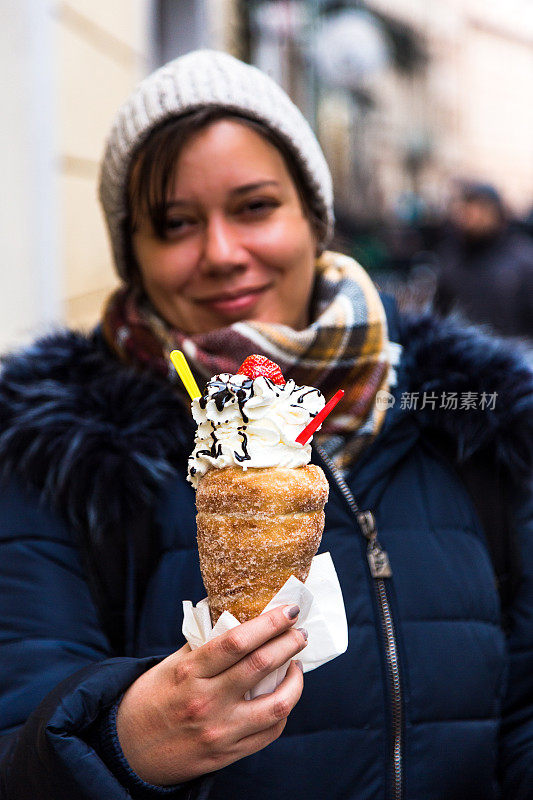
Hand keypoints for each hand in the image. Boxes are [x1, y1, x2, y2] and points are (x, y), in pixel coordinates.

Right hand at [116, 604, 306, 784]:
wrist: (129, 752)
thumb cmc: (151, 699)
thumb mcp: (171, 665)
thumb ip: (204, 644)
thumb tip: (240, 616)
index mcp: (190, 672)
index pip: (237, 641)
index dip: (268, 623)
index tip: (288, 611)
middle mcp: (206, 701)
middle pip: (260, 666)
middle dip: (288, 643)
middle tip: (300, 631)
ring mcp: (219, 730)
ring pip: (276, 705)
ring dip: (295, 680)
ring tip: (296, 664)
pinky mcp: (227, 754)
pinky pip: (269, 732)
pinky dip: (283, 710)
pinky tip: (283, 695)